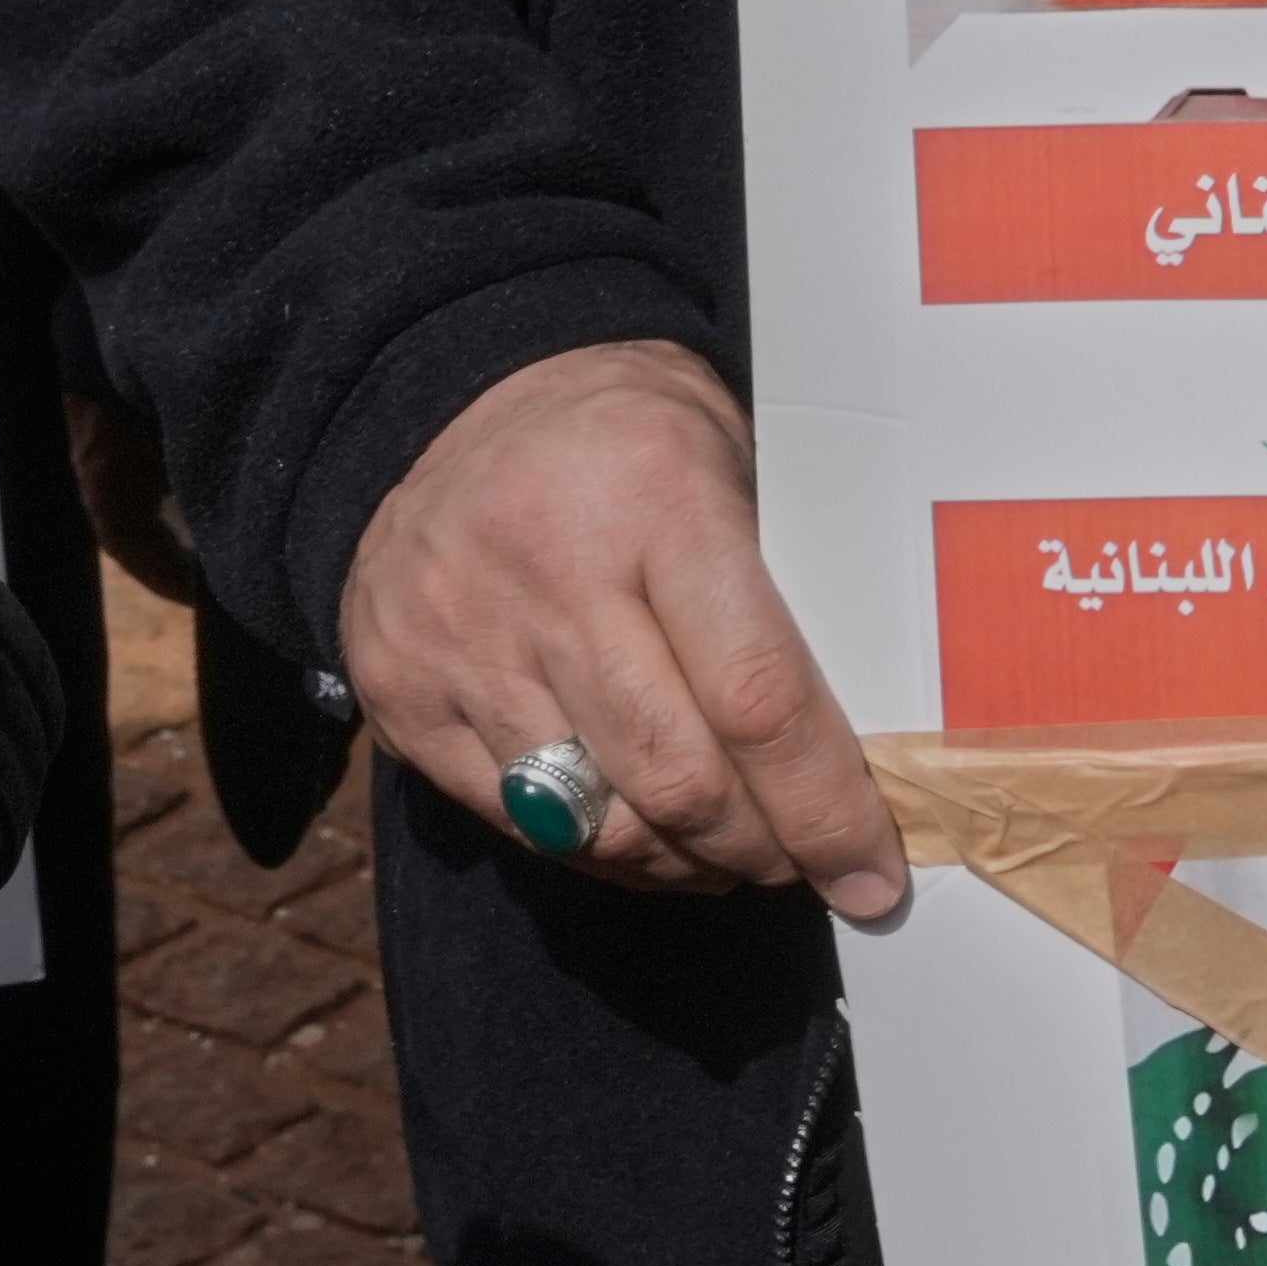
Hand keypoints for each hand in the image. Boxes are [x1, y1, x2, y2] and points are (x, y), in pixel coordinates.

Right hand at [336, 339, 903, 920]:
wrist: (450, 390)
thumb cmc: (630, 442)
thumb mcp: (733, 465)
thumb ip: (789, 602)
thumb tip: (864, 770)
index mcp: (655, 494)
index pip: (757, 696)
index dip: (824, 810)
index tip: (870, 875)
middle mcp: (545, 568)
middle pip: (678, 781)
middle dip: (759, 851)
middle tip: (800, 861)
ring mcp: (458, 633)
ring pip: (592, 821)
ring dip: (678, 862)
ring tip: (721, 852)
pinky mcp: (397, 686)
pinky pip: (512, 820)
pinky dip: (591, 848)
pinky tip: (635, 830)